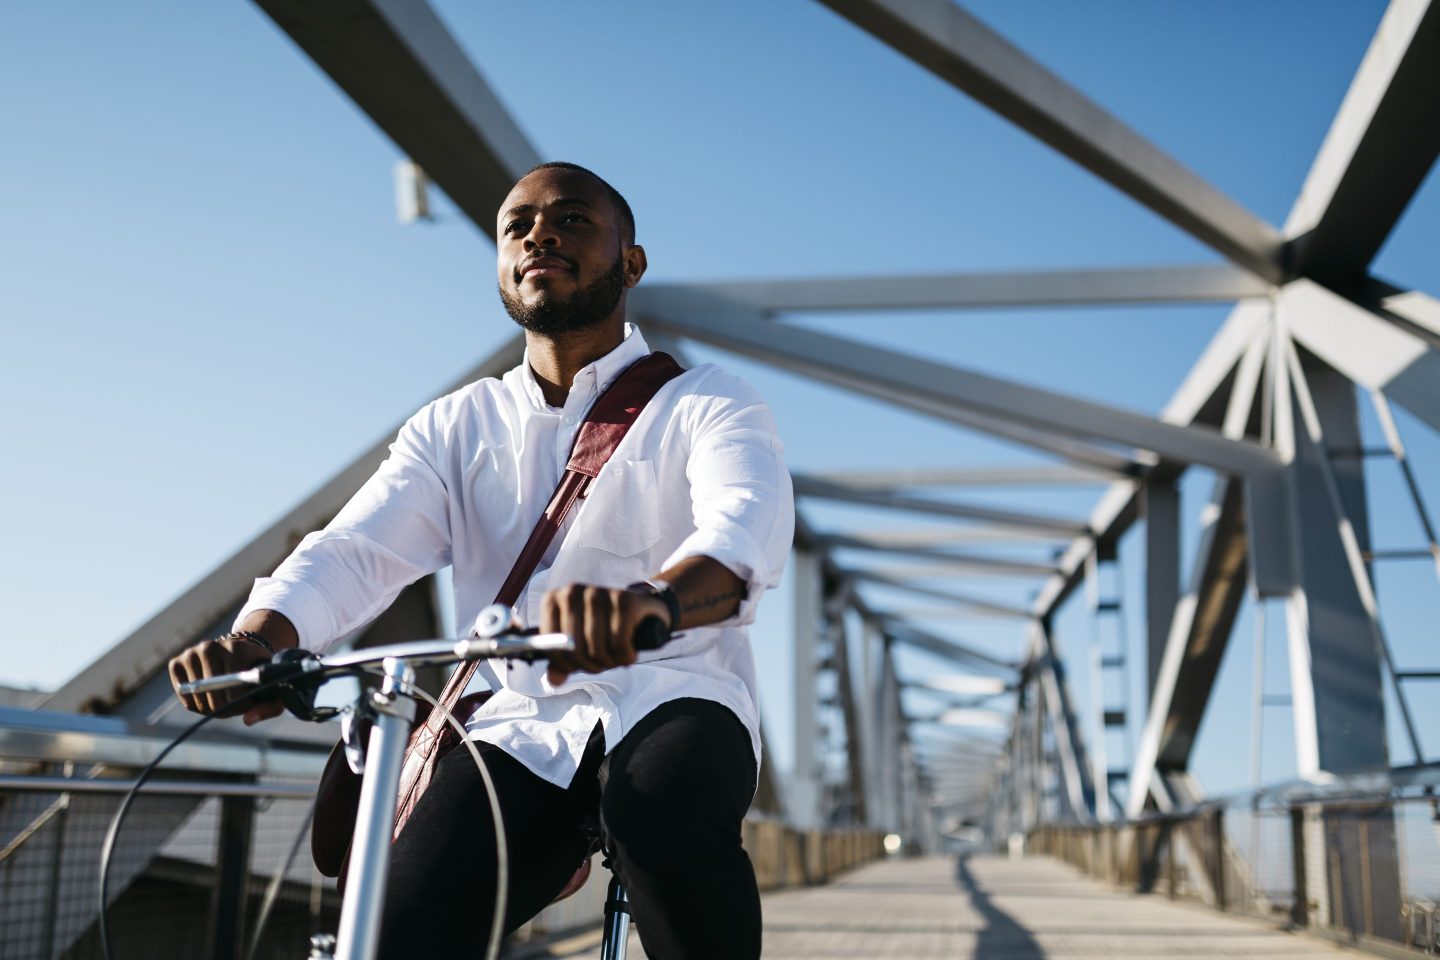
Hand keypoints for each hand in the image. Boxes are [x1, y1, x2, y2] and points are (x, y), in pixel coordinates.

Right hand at [167, 636, 283, 725]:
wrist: (239, 651)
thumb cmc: (256, 671)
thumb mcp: (271, 684)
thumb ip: (270, 706)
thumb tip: (247, 721)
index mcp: (237, 648)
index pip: (234, 692)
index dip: (241, 706)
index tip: (247, 703)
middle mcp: (210, 647)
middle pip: (214, 698)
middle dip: (225, 709)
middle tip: (234, 704)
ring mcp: (191, 653)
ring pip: (199, 700)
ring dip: (211, 709)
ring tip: (223, 699)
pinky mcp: (176, 662)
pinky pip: (185, 697)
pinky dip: (196, 704)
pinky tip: (208, 695)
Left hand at [540, 583, 669, 684]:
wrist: (639, 608)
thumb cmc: (602, 627)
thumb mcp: (578, 643)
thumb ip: (562, 661)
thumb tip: (553, 680)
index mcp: (553, 600)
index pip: (549, 644)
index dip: (564, 664)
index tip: (577, 667)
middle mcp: (572, 591)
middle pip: (574, 648)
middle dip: (588, 665)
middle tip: (601, 665)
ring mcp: (598, 592)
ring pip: (596, 647)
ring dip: (608, 662)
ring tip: (614, 659)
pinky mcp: (623, 599)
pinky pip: (619, 642)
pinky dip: (625, 656)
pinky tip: (628, 654)